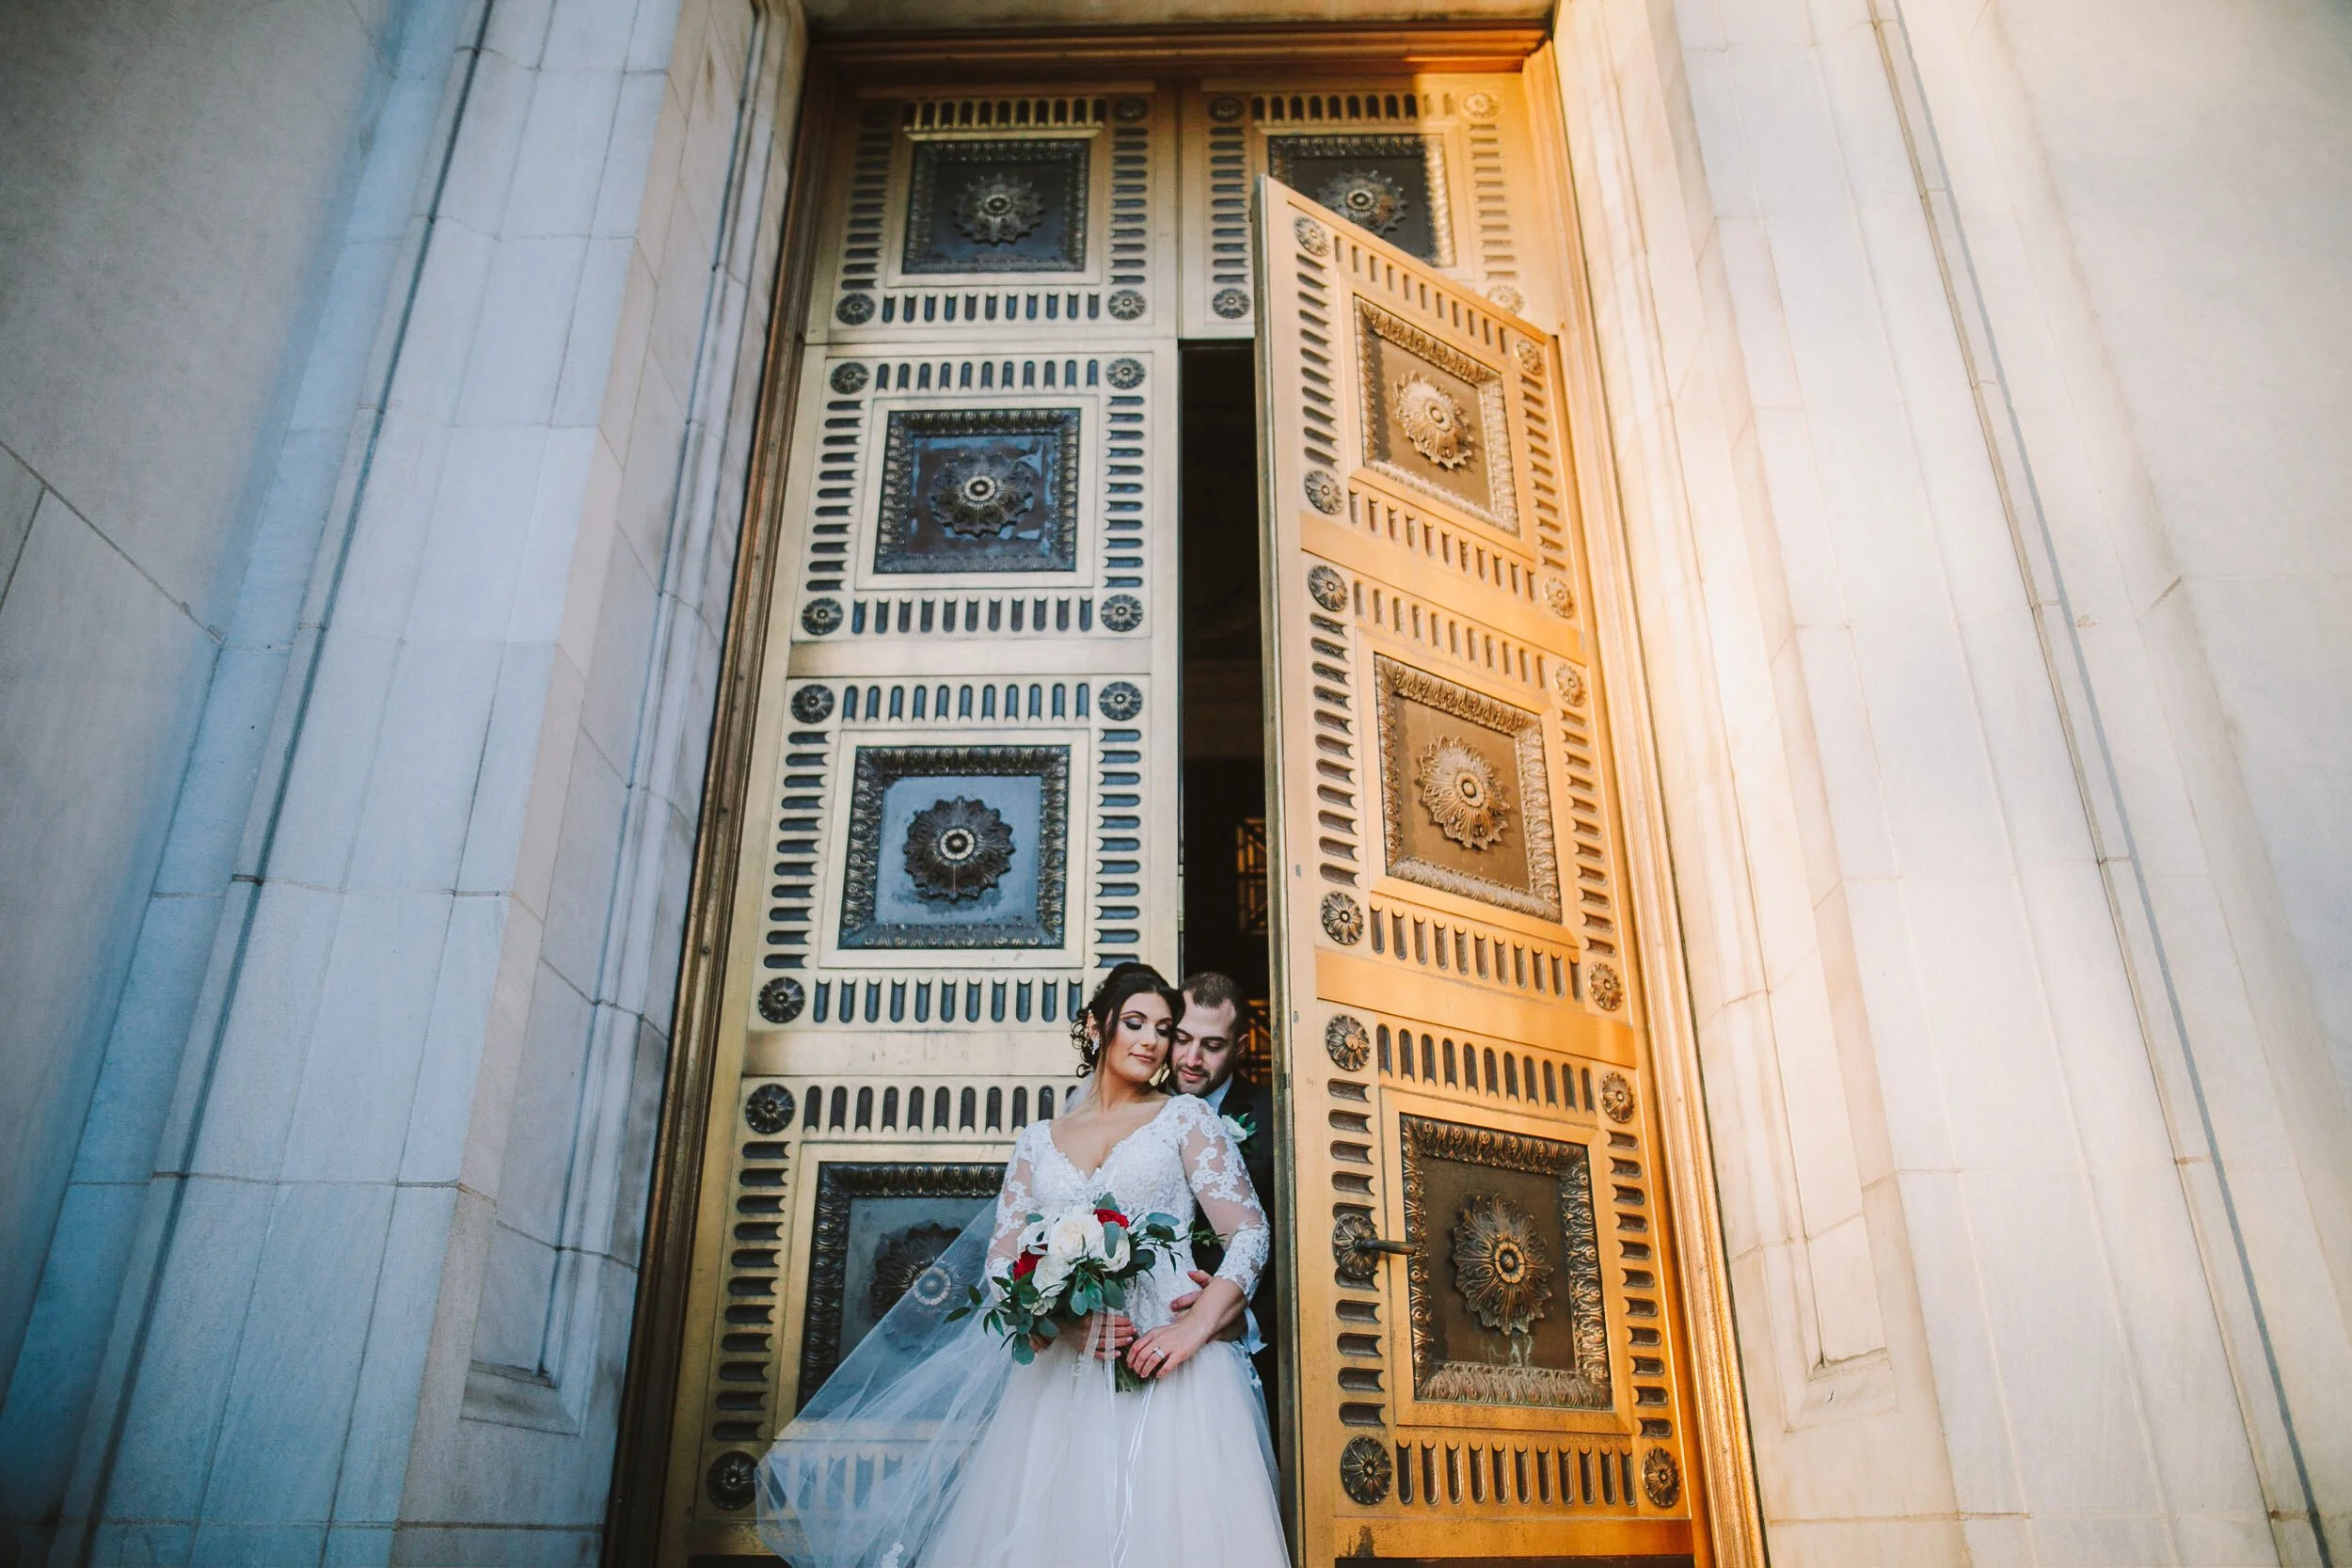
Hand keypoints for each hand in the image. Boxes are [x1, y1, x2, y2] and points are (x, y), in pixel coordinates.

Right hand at [1066, 1311, 1132, 1360]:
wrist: (1061, 1326)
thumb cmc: (1076, 1318)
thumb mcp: (1088, 1312)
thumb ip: (1101, 1315)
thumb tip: (1118, 1318)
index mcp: (1090, 1318)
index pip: (1110, 1320)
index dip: (1121, 1321)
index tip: (1129, 1321)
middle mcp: (1089, 1330)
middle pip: (1110, 1331)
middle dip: (1124, 1331)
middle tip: (1133, 1330)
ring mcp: (1087, 1341)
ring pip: (1106, 1342)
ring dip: (1120, 1341)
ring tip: (1129, 1339)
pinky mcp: (1085, 1349)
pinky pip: (1098, 1354)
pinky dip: (1108, 1355)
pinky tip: (1118, 1353)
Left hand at [1127, 1276, 1243, 1379]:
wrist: (1196, 1325)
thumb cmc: (1179, 1329)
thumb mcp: (1161, 1330)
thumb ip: (1151, 1339)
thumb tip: (1140, 1352)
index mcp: (1154, 1333)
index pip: (1136, 1346)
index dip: (1130, 1358)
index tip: (1130, 1364)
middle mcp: (1160, 1339)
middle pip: (1141, 1355)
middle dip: (1136, 1366)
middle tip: (1137, 1371)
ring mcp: (1170, 1346)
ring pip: (1151, 1361)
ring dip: (1145, 1370)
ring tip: (1145, 1374)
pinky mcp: (1179, 1353)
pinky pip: (1166, 1366)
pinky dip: (1160, 1373)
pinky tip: (1159, 1375)